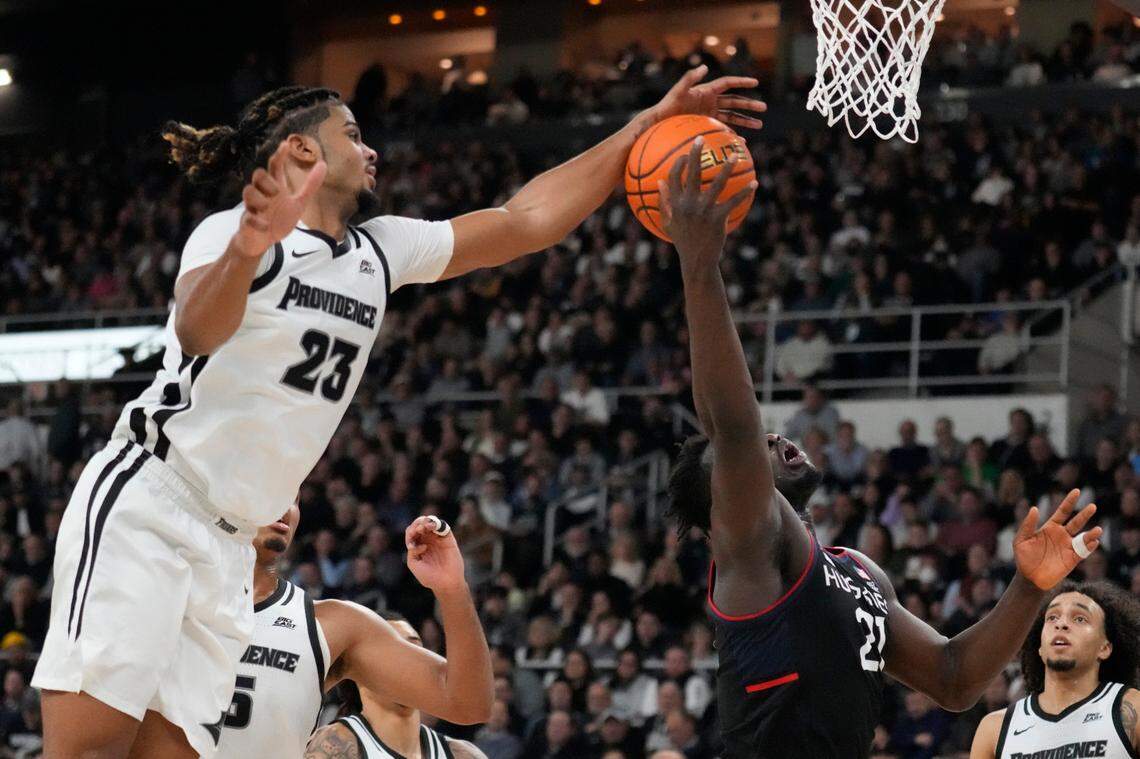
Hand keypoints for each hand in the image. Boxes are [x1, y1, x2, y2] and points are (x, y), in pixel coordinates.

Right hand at [234, 141, 326, 256]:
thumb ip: (310, 185)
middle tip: (277, 192)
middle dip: (266, 180)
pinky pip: (247, 218)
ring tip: (267, 207)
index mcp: (276, 188)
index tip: (285, 144)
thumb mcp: (298, 202)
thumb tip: (323, 164)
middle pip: (258, 175)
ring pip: (248, 192)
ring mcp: (253, 208)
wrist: (262, 241)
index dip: (279, 155)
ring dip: (258, 198)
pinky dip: (256, 221)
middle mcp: (263, 194)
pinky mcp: (248, 223)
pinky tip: (265, 226)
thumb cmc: (278, 219)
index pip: (275, 167)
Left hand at [405, 516, 466, 594]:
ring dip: (425, 521)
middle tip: (417, 531)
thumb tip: (421, 543)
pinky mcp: (448, 538)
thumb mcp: (414, 564)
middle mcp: (428, 540)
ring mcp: (438, 538)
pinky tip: (431, 528)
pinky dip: (436, 523)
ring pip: (431, 521)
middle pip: (420, 523)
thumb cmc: (429, 576)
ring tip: (424, 527)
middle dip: (416, 524)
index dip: (410, 533)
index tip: (410, 545)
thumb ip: (412, 551)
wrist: (445, 583)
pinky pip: (442, 525)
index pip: (412, 531)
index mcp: (419, 545)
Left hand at [646, 65, 766, 130]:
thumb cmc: (667, 105)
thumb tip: (705, 66)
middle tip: (764, 108)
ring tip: (760, 125)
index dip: (741, 82)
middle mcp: (710, 101)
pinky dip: (733, 133)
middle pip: (734, 101)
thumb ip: (689, 79)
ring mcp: (709, 113)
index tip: (755, 82)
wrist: (659, 122)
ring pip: (732, 116)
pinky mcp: (705, 125)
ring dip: (745, 120)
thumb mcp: (678, 92)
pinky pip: (723, 129)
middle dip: (749, 104)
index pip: (728, 84)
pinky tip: (743, 140)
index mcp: (706, 91)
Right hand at [659, 137, 756, 268]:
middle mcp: (688, 204)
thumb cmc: (683, 240)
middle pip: (693, 174)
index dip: (679, 162)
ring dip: (727, 168)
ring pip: (717, 184)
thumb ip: (663, 201)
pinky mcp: (718, 218)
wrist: (697, 260)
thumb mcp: (668, 222)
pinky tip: (754, 183)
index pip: (674, 177)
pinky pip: (734, 201)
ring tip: (734, 155)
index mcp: (675, 204)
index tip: (685, 152)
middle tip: (701, 139)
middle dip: (695, 154)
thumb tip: (659, 182)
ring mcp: (704, 211)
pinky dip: (745, 191)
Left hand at [1014, 489, 1102, 589]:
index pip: (1062, 511)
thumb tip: (1034, 508)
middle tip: (1092, 506)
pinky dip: (1089, 547)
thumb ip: (1028, 525)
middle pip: (1076, 522)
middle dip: (1084, 514)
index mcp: (1050, 528)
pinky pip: (1083, 552)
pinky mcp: (1073, 559)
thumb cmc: (1024, 558)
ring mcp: (1068, 547)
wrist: (1029, 578)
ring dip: (1091, 533)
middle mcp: (1062, 535)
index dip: (1069, 501)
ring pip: (1083, 537)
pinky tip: (1093, 542)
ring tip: (1098, 529)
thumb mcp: (1021, 540)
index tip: (1077, 491)